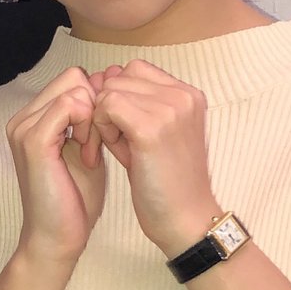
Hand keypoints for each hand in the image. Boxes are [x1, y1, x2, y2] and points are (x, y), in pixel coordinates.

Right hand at [7, 67, 105, 267]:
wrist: (57, 238)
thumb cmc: (74, 200)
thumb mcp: (87, 148)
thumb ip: (92, 118)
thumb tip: (108, 85)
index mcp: (33, 118)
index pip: (73, 79)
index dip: (96, 101)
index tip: (102, 137)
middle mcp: (23, 118)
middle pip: (74, 77)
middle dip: (96, 105)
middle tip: (98, 144)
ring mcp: (24, 127)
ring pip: (74, 88)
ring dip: (94, 118)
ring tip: (92, 152)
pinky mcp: (33, 141)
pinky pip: (69, 106)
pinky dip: (89, 127)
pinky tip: (89, 156)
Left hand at [90, 61, 220, 255]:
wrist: (185, 219)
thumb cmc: (166, 182)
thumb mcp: (153, 133)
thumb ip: (132, 104)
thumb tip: (103, 76)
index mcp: (188, 94)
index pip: (135, 70)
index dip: (119, 96)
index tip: (122, 128)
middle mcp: (183, 95)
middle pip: (120, 77)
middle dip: (108, 106)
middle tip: (116, 141)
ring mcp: (170, 109)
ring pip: (110, 90)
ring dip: (103, 118)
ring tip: (119, 147)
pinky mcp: (152, 129)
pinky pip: (106, 106)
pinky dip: (101, 128)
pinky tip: (112, 151)